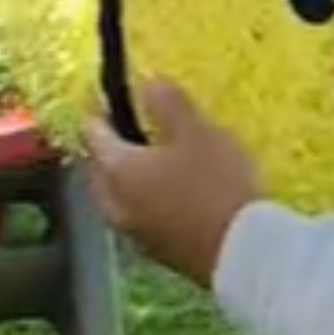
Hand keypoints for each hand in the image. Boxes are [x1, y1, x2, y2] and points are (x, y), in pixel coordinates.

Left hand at [83, 78, 261, 286]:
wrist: (241, 252)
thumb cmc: (215, 183)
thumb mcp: (196, 132)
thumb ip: (168, 105)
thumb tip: (146, 82)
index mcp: (117, 170)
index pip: (92, 134)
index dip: (99, 110)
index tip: (109, 95)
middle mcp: (115, 203)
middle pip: (97, 169)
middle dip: (106, 147)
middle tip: (124, 126)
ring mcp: (134, 232)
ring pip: (115, 196)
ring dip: (124, 176)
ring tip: (149, 157)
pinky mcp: (157, 251)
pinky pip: (136, 215)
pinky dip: (142, 198)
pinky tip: (167, 191)